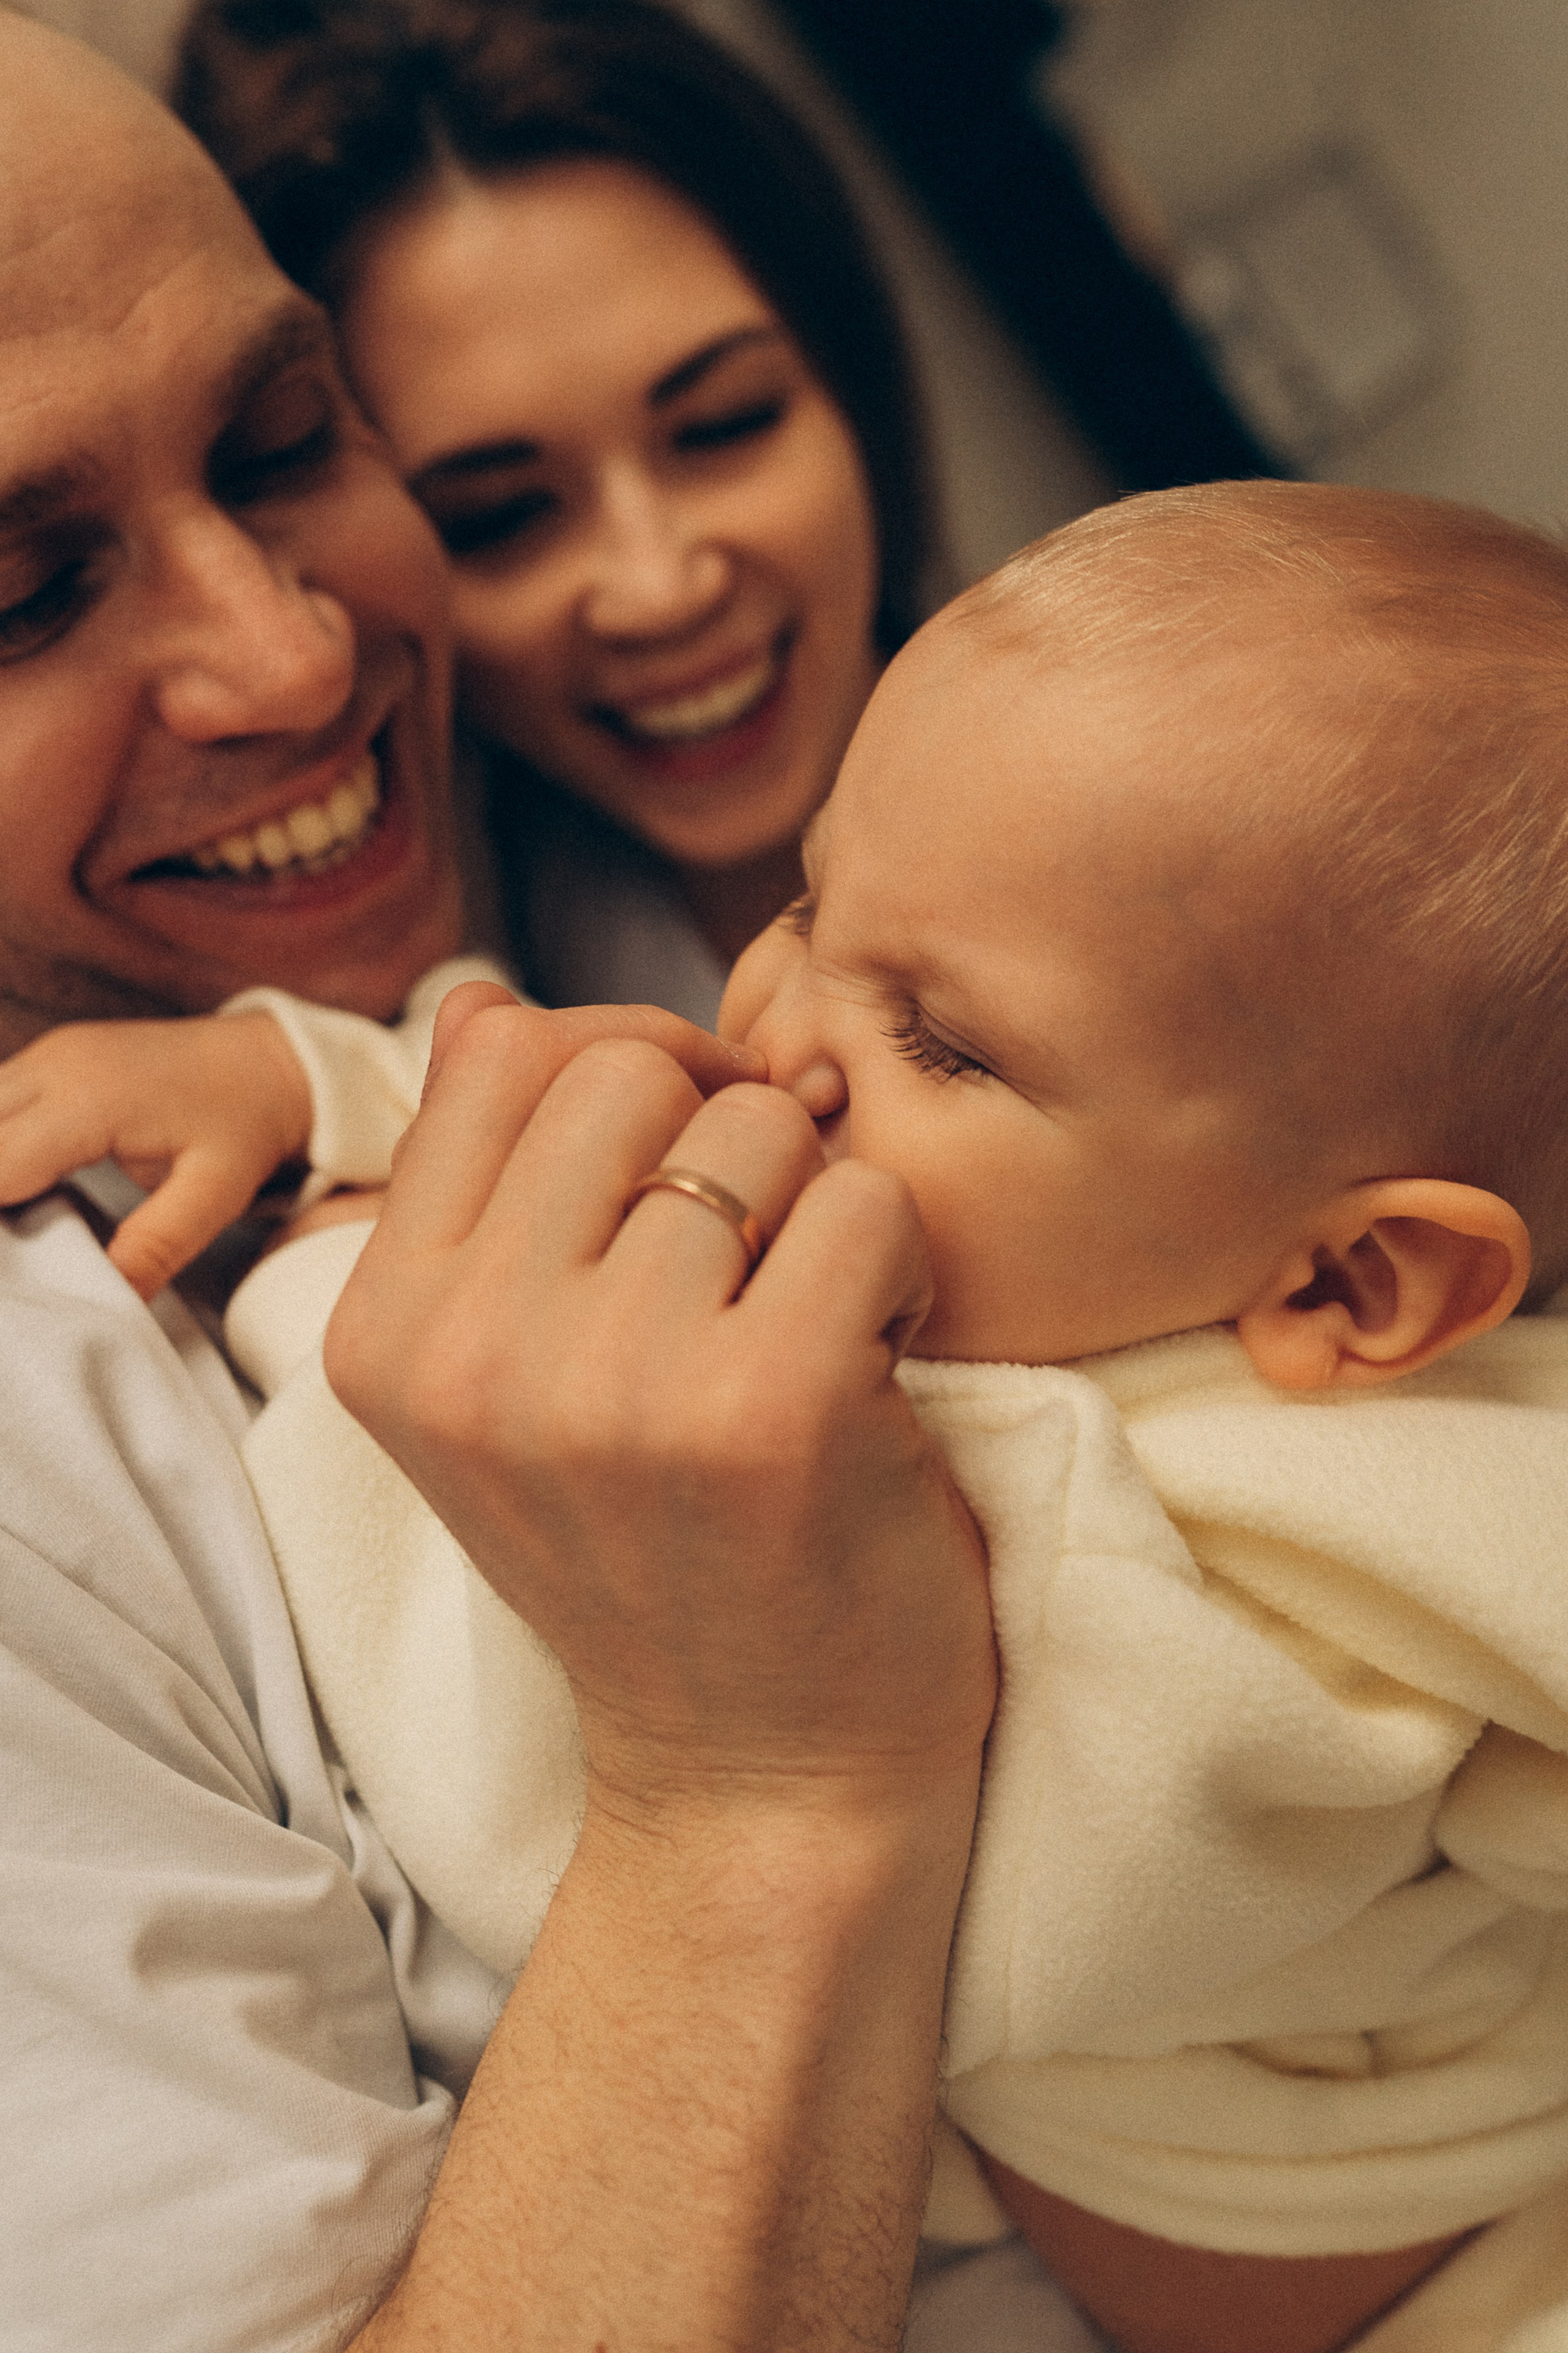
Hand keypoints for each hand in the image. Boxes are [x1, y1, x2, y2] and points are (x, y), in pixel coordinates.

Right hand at [0, 1013, 311, 1296]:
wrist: (273, 1060)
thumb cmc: (247, 1124)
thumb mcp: (214, 1195)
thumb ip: (154, 1247)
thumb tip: (107, 1303)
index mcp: (90, 1099)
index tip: (3, 1275)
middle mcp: (56, 1065)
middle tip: (10, 1261)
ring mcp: (50, 1054)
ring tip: (12, 1229)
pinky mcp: (53, 1058)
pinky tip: (12, 1194)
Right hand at [327, 987, 995, 1823]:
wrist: (762, 1779)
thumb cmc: (659, 1558)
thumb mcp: (514, 1386)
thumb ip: (491, 1200)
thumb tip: (482, 999)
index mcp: (386, 1330)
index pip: (497, 1050)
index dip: (624, 1066)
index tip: (687, 1155)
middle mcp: (471, 1352)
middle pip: (627, 1066)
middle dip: (726, 1131)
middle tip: (767, 1249)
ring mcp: (613, 1384)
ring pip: (758, 1127)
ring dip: (821, 1206)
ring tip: (817, 1322)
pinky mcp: (765, 1412)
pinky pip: (867, 1201)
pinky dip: (904, 1267)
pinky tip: (881, 1363)